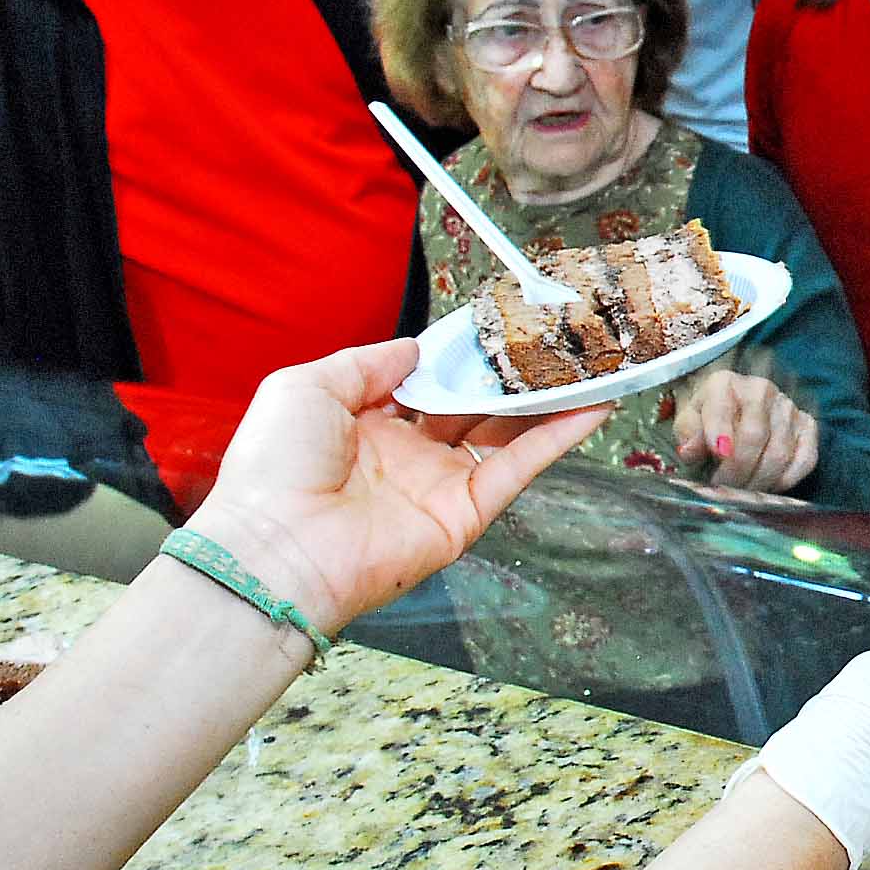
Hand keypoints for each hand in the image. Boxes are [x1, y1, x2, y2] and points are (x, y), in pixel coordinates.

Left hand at [185, 341, 608, 638]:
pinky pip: (517, 468)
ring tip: (590, 362)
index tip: (498, 319)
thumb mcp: (306, 386)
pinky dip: (558, 437)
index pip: (426, 380)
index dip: (460, 352)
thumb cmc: (276, 465)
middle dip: (511, 371)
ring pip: (506, 432)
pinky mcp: (465, 514)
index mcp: (365, 422)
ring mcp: (439, 484)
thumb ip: (367, 362)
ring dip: (547, 399)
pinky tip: (593, 405)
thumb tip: (418, 347)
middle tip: (554, 334)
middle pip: (474, 404)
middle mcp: (407, 453)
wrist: (277, 549)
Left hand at [674, 370, 819, 493]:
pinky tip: (768, 486)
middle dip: (737, 470)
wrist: (734, 408)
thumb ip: (688, 433)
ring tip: (741, 492)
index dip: (721, 435)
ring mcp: (788, 407)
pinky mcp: (808, 426)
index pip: (723, 411)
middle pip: (754, 435)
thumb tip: (689, 451)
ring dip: (759, 481)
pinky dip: (786, 480)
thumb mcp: (688, 421)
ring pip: (780, 453)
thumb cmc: (707, 418)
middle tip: (723, 489)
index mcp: (725, 383)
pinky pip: (805, 460)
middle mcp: (761, 390)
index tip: (718, 456)